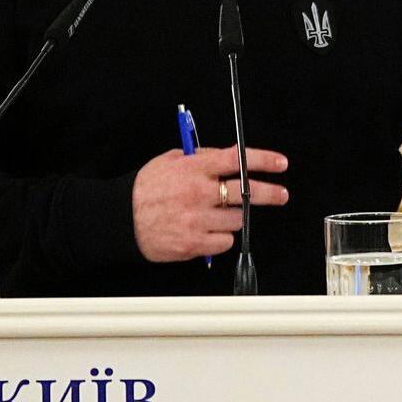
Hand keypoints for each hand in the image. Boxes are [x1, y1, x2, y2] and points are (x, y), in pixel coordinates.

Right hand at [131, 145, 289, 262]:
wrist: (120, 220)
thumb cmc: (145, 189)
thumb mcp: (170, 161)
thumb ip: (201, 157)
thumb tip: (231, 157)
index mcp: (193, 169)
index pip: (237, 159)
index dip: (263, 160)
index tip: (280, 163)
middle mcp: (197, 193)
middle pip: (247, 193)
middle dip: (270, 193)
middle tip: (281, 194)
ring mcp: (196, 220)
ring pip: (238, 219)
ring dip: (234, 216)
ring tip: (217, 214)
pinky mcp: (193, 244)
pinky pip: (225, 241)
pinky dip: (221, 237)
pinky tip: (207, 230)